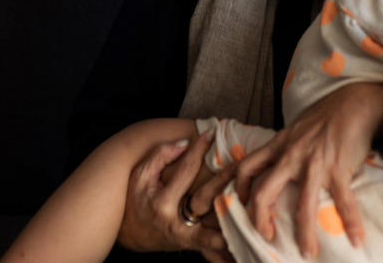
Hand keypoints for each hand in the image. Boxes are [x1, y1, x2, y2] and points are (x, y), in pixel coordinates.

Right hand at [117, 129, 236, 262]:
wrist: (131, 235)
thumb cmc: (138, 201)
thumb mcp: (140, 176)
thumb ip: (160, 156)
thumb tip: (185, 144)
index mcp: (162, 202)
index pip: (185, 170)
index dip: (198, 149)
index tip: (211, 132)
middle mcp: (176, 222)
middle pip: (205, 199)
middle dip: (223, 181)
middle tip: (240, 164)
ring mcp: (186, 237)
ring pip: (214, 234)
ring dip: (232, 223)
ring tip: (251, 207)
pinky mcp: (194, 246)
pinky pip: (214, 249)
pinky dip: (229, 247)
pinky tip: (247, 237)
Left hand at [232, 82, 382, 258]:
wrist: (355, 100)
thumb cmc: (328, 114)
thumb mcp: (297, 128)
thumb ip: (287, 147)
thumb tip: (281, 167)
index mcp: (279, 144)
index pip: (246, 167)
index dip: (238, 189)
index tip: (242, 206)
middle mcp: (292, 155)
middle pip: (264, 192)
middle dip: (260, 220)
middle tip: (266, 237)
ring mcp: (315, 163)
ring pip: (302, 206)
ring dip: (304, 234)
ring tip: (307, 253)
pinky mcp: (339, 168)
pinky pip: (343, 202)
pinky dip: (350, 223)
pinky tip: (356, 239)